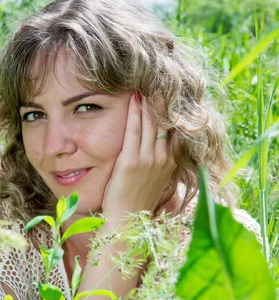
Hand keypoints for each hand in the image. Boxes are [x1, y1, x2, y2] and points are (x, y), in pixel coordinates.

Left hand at [101, 93, 176, 222]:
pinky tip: (131, 99)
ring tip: (142, 82)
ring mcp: (148, 160)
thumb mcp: (154, 177)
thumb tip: (156, 144)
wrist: (128, 221)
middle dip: (159, 99)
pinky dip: (133, 114)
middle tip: (154, 78)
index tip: (165, 89)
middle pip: (163, 121)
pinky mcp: (130, 163)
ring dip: (146, 101)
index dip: (169, 107)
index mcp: (170, 160)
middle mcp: (162, 158)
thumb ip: (157, 159)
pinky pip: (132, 132)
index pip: (172, 127)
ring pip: (149, 123)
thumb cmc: (137, 199)